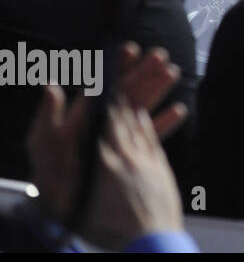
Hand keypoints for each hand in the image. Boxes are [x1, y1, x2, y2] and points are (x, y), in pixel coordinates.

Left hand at [25, 42, 186, 225]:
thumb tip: (51, 87)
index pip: (100, 88)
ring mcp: (119, 142)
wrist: (74, 211)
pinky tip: (179, 110)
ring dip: (156, 90)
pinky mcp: (133, 158)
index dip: (115, 68)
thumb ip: (49, 119)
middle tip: (160, 56)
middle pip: (125, 95)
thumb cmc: (55, 180)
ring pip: (140, 110)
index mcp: (81, 121)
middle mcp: (102, 127)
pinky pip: (151, 137)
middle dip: (142, 74)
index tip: (130, 50)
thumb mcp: (45, 147)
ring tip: (172, 72)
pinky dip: (165, 123)